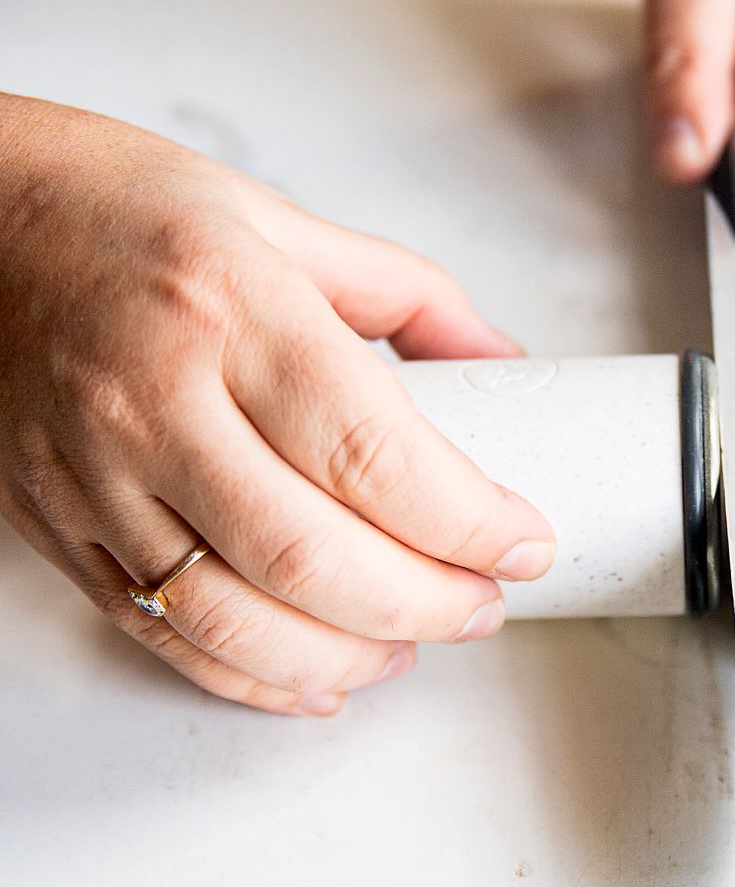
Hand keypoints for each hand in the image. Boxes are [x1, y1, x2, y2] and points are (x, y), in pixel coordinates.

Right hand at [0, 95, 555, 716]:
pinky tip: (321, 675)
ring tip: (413, 642)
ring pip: (236, 619)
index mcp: (229, 309)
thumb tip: (502, 362)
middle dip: (428, 602)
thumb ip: (407, 296)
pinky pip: (161, 633)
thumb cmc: (120, 209)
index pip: (373, 455)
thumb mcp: (280, 217)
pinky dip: (253, 677)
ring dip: (348, 655)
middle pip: (314, 556)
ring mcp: (92, 474)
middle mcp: (153, 399)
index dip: (468, 522)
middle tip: (484, 603)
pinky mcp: (58, 525)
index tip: (524, 543)